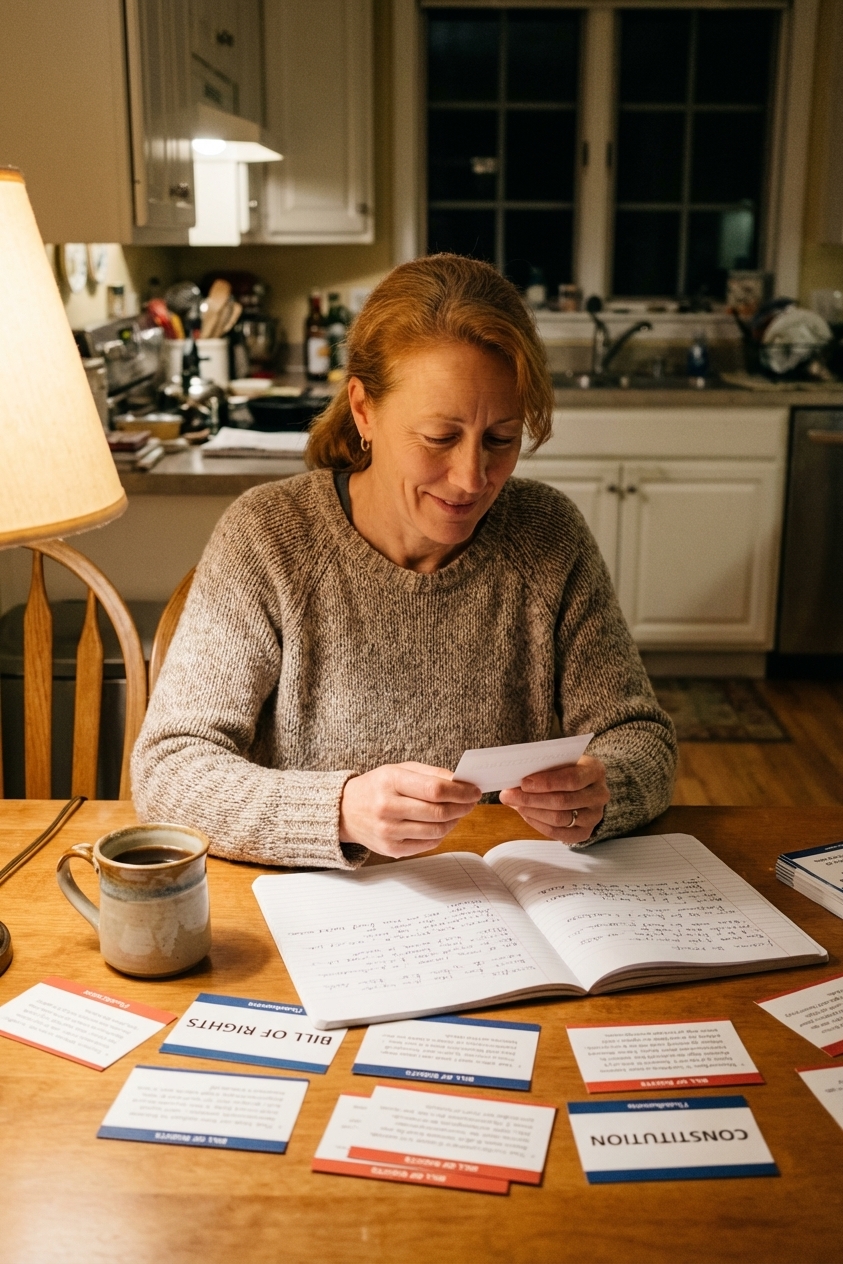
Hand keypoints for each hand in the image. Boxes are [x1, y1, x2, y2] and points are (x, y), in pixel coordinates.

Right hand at [339, 762, 481, 857]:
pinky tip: (441, 824)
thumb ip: (431, 774)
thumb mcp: (398, 770)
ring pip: (437, 830)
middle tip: (470, 802)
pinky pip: (428, 843)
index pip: (435, 790)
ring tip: (457, 812)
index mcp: (390, 782)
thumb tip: (461, 782)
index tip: (474, 790)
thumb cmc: (376, 787)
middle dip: (462, 807)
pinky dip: (440, 834)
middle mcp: (387, 808)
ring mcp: (388, 832)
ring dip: (454, 821)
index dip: (460, 792)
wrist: (345, 811)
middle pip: (439, 812)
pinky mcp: (391, 849)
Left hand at [499, 755, 608, 843]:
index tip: (523, 783)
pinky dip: (538, 824)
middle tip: (508, 795)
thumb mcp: (561, 761)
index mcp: (595, 771)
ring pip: (560, 819)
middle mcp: (599, 794)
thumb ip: (544, 767)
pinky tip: (525, 814)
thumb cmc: (567, 769)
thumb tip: (515, 778)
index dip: (546, 783)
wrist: (584, 785)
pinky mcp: (586, 832)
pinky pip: (559, 833)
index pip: (572, 779)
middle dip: (531, 799)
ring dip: (532, 812)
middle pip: (563, 801)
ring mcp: (595, 816)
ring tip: (514, 804)